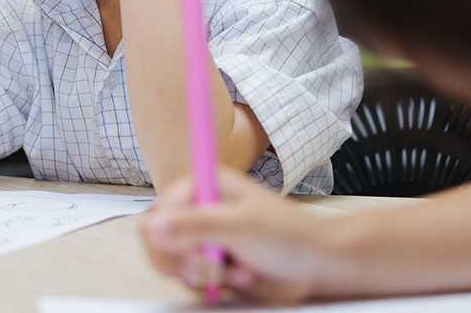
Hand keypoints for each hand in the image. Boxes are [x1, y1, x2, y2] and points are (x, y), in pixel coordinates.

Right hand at [140, 170, 331, 303]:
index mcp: (203, 186)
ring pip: (174, 263)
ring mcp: (204, 237)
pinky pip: (191, 279)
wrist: (317, 264)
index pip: (159, 212)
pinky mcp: (211, 262)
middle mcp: (199, 209)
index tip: (191, 253)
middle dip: (185, 260)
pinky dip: (213, 284)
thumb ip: (194, 226)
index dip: (167, 237)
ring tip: (235, 271)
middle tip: (211, 266)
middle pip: (159, 240)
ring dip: (204, 274)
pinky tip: (241, 278)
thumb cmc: (287, 236)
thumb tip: (152, 226)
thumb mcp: (239, 226)